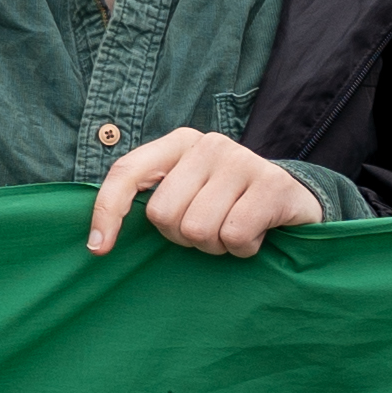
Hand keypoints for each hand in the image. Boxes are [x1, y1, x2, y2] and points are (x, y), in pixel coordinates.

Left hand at [84, 127, 318, 260]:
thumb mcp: (187, 193)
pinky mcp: (272, 184)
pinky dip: (243, 248)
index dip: (107, 211)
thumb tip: (96, 240)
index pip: (127, 172)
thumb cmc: (228, 204)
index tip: (99, 249)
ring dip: (216, 245)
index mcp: (179, 142)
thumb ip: (151, 199)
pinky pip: (234, 236)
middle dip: (183, 237)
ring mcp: (242, 160)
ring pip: (199, 230)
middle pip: (164, 214)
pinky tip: (257, 233)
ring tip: (234, 229)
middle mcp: (209, 144)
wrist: (294, 201)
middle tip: (208, 229)